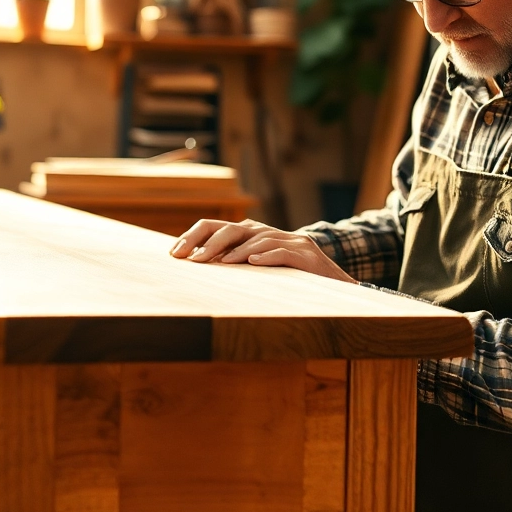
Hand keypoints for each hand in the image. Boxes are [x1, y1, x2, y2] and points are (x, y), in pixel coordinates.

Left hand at [169, 218, 356, 282]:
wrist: (336, 284)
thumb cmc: (290, 279)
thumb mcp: (257, 270)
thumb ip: (232, 265)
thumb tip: (193, 271)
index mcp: (251, 234)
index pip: (216, 227)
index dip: (194, 236)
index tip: (175, 255)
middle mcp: (267, 232)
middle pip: (232, 228)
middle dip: (208, 243)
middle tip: (191, 260)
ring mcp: (288, 240)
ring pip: (257, 239)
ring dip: (235, 252)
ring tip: (218, 264)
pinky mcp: (305, 253)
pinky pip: (283, 252)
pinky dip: (267, 256)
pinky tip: (253, 263)